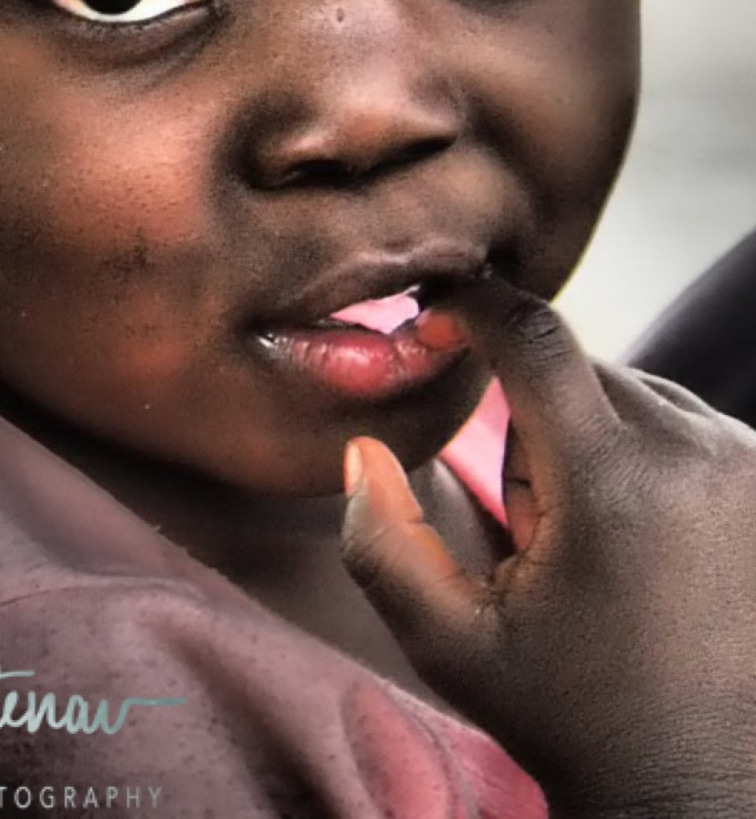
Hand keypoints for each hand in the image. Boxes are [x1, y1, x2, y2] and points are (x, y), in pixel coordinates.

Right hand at [340, 278, 755, 818]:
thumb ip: (382, 544)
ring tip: (593, 542)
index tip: (434, 316)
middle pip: (576, 371)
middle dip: (532, 421)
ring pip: (627, 390)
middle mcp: (693, 456)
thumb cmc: (569, 713)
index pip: (535, 337)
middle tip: (534, 527)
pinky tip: (639, 534)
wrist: (696, 784)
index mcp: (612, 487)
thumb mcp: (449, 645)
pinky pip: (677, 418)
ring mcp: (746, 464)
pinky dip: (642, 450)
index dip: (474, 307)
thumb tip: (362, 448)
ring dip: (589, 435)